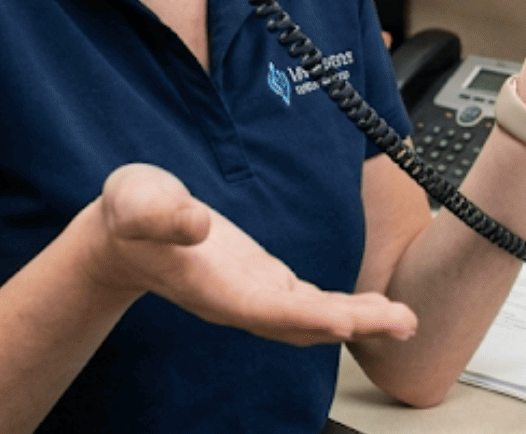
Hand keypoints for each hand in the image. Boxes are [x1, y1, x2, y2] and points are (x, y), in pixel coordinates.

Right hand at [83, 165, 416, 345]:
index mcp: (213, 285)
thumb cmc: (130, 214)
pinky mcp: (263, 280)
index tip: (348, 320)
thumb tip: (197, 222)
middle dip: (354, 323)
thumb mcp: (136, 201)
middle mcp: (239, 299)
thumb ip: (163, 214)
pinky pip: (309, 303)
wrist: (122, 235)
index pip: (268, 307)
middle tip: (404, 321)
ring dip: (358, 320)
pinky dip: (343, 308)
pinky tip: (373, 308)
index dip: (309, 314)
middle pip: (302, 321)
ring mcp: (253, 293)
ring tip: (403, 318)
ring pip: (311, 317)